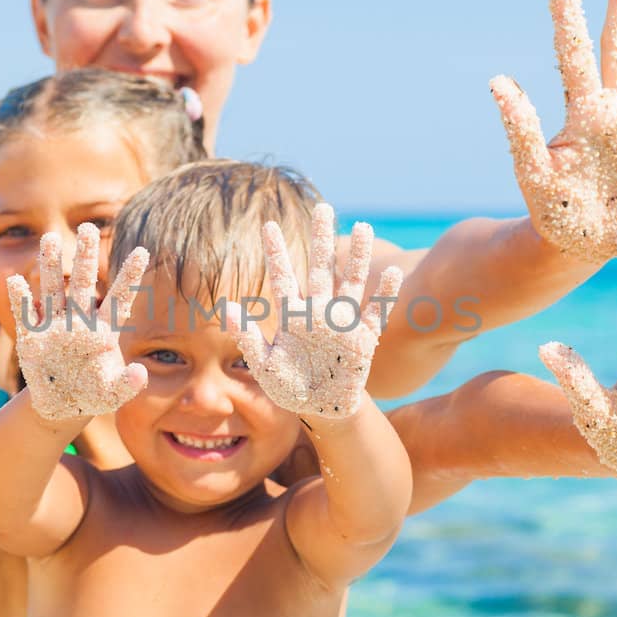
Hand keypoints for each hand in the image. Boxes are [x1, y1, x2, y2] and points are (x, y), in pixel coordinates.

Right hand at [7, 224, 149, 421]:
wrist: (61, 406)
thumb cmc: (91, 396)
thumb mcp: (112, 395)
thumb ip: (128, 385)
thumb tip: (140, 373)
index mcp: (102, 331)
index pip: (119, 298)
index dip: (128, 276)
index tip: (142, 251)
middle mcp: (78, 321)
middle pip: (84, 283)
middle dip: (85, 256)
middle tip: (87, 226)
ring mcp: (54, 326)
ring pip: (53, 289)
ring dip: (51, 266)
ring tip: (50, 238)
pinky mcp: (32, 338)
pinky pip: (25, 314)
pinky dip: (21, 299)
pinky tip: (15, 280)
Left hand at [226, 204, 402, 420]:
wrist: (321, 409)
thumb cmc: (289, 387)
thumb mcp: (264, 364)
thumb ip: (247, 336)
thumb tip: (225, 307)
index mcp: (293, 316)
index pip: (283, 276)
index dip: (276, 251)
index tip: (268, 224)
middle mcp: (319, 312)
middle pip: (322, 268)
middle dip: (323, 239)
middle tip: (324, 208)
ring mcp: (343, 323)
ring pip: (352, 282)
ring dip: (359, 257)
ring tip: (364, 226)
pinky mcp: (364, 340)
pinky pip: (376, 313)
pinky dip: (385, 295)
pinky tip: (391, 274)